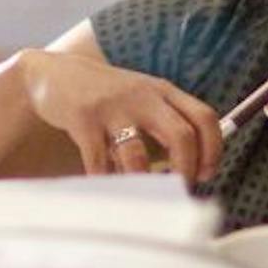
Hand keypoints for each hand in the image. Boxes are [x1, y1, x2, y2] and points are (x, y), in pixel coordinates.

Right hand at [15, 48, 222, 180]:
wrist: (54, 74)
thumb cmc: (105, 95)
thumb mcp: (141, 98)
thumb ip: (165, 125)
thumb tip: (191, 167)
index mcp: (163, 91)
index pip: (204, 117)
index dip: (213, 149)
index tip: (207, 173)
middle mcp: (142, 96)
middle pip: (181, 135)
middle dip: (186, 169)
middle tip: (179, 188)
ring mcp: (112, 107)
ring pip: (137, 154)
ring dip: (143, 181)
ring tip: (142, 192)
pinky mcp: (84, 119)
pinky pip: (99, 160)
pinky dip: (105, 179)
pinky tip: (106, 184)